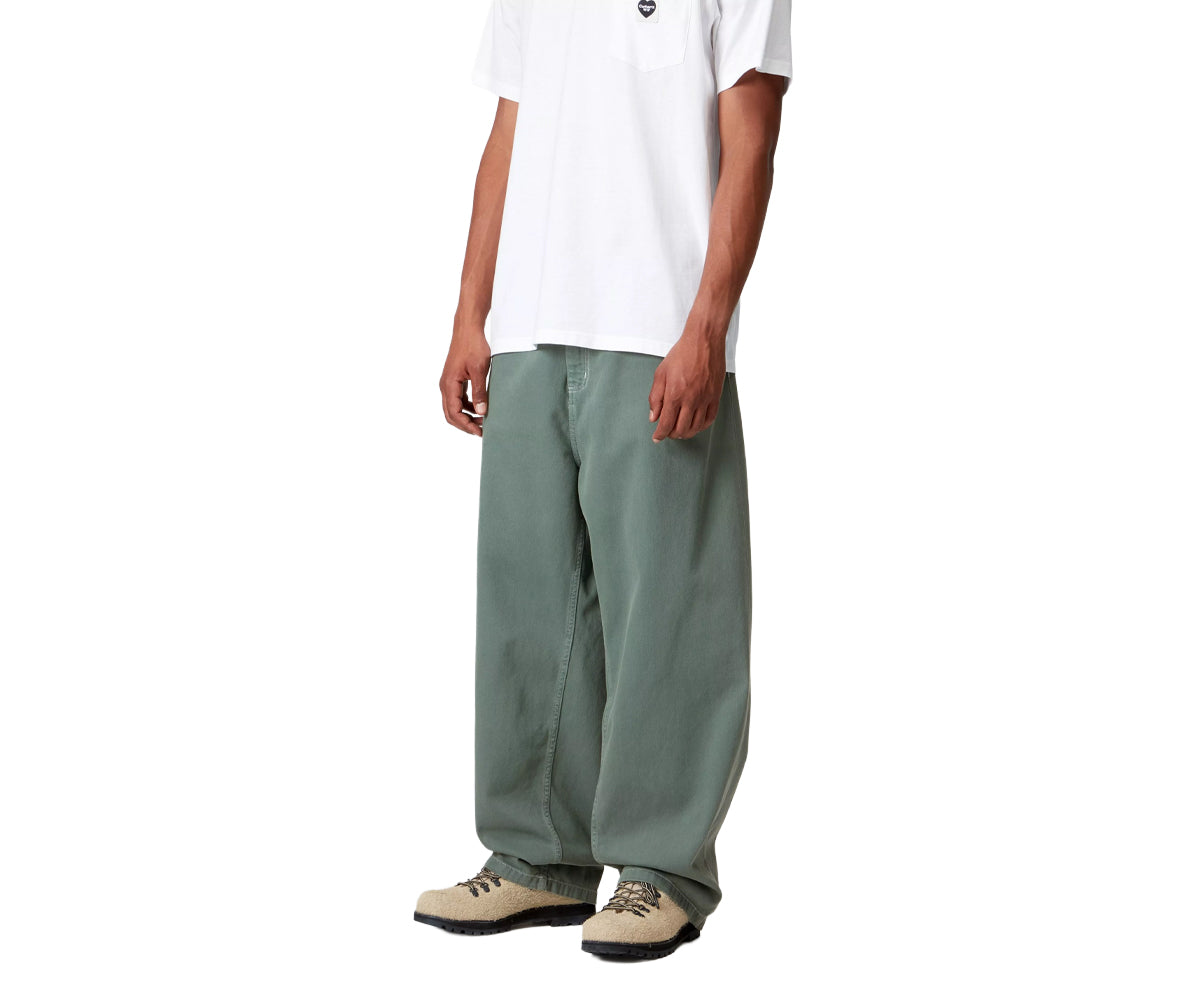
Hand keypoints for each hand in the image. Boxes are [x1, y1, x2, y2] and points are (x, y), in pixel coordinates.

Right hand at [440, 329, 490, 436]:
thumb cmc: (473, 346)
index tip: (480, 431)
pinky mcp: (454, 380)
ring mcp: (449, 383)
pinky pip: (458, 399)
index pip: (454, 413)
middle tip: (482, 431)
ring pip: (454, 408)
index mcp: (449, 385)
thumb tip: (481, 412)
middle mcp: (445, 386)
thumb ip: (480, 392)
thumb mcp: (480, 370)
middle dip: (465, 424)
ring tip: (483, 420)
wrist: (467, 329)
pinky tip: (480, 408)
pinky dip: (467, 407)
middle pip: (451, 414)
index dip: (466, 425)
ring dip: (467, 416)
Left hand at [648, 327, 725, 441]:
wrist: (703, 341)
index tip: (657, 437)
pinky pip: (710, 419)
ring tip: (680, 431)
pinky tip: (696, 425)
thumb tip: (653, 417)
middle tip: (667, 432)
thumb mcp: (660, 373)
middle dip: (672, 435)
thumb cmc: (681, 354)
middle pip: (681, 429)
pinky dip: (701, 426)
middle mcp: (690, 400)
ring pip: (696, 427)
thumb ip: (655, 397)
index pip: (666, 424)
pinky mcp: (715, 396)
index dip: (660, 434)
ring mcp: (705, 399)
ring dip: (686, 433)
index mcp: (674, 395)